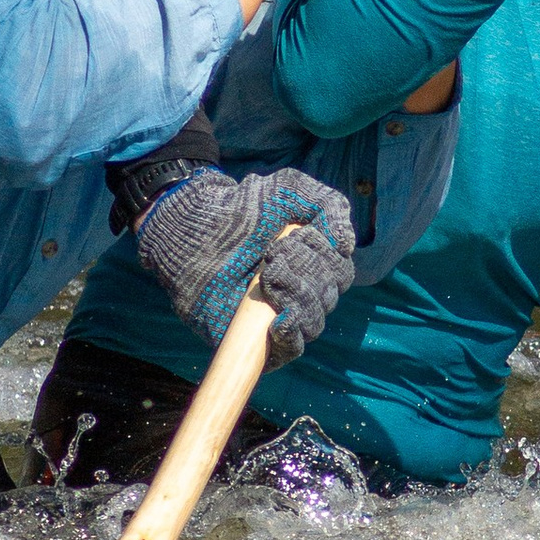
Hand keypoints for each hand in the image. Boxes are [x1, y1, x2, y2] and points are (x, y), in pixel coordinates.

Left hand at [133, 164, 356, 365]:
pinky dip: (293, 334)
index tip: (295, 236)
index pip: (340, 271)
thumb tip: (347, 245)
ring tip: (268, 276)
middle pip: (330, 296)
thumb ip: (327, 205)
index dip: (325, 255)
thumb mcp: (288, 191)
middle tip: (272, 255)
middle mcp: (300, 291)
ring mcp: (279, 317)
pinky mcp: (258, 340)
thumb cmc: (239, 210)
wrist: (193, 232)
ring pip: (315, 320)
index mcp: (311, 262)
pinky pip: (293, 348)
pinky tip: (281, 320)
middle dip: (307, 271)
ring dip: (298, 296)